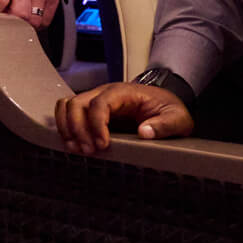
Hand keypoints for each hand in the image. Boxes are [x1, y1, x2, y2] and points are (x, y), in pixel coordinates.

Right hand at [55, 82, 194, 153]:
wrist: (164, 103)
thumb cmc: (168, 109)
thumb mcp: (177, 118)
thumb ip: (164, 125)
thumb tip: (145, 132)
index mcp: (123, 92)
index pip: (100, 103)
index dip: (97, 124)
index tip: (103, 145)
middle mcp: (104, 93)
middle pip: (76, 103)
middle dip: (77, 128)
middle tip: (88, 151)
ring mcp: (95, 100)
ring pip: (67, 106)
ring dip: (67, 128)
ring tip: (76, 149)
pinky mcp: (90, 111)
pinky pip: (68, 112)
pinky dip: (65, 127)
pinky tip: (73, 144)